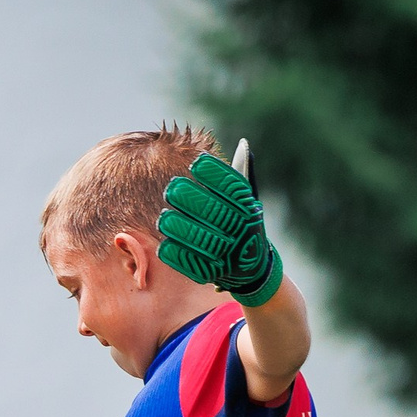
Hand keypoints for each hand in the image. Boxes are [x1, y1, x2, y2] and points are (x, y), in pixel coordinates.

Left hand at [158, 151, 284, 306]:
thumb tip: (243, 144)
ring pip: (203, 239)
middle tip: (172, 189)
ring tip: (164, 218)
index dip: (214, 174)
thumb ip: (243, 174)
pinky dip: (179, 255)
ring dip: (181, 229)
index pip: (232, 188)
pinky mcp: (216, 272)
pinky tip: (164, 245)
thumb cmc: (243, 225)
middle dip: (191, 200)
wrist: (252, 268)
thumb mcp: (248, 201)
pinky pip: (195, 264)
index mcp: (249, 210)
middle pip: (215, 212)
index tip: (196, 164)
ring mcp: (230, 253)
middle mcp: (242, 230)